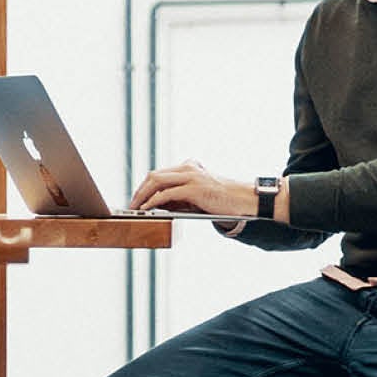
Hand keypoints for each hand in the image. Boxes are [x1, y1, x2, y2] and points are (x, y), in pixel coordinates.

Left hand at [129, 158, 255, 217]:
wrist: (244, 199)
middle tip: (131, 205)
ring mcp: (190, 176)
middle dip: (140, 190)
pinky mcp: (193, 188)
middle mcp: (188, 167)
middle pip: (154, 175)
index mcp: (189, 166)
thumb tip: (158, 205)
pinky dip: (153, 201)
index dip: (145, 186)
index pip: (160, 173)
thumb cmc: (223, 200)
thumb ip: (180, 196)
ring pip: (156, 181)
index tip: (137, 198)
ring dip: (142, 196)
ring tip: (135, 208)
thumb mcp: (198, 195)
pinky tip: (146, 209)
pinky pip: (166, 194)